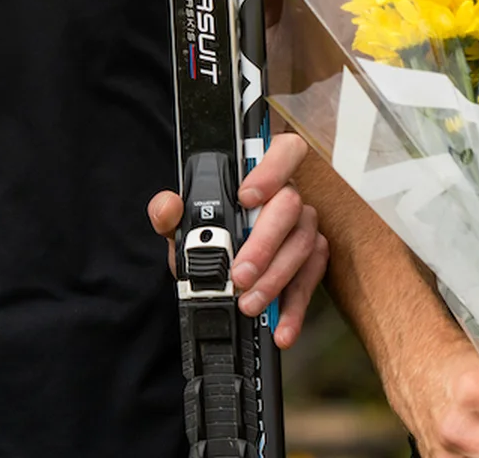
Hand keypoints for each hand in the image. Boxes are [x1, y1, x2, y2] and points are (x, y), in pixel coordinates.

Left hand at [143, 132, 331, 347]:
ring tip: (250, 304)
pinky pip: (310, 280)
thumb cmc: (206, 232)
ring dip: (276, 279)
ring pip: (303, 245)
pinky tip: (281, 328)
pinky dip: (294, 308)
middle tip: (240, 274)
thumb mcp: (181, 223)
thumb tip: (167, 207)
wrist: (217, 268)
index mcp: (259, 171)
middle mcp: (288, 194)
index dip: (271, 170)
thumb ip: (169, 211)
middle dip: (265, 243)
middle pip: (291, 206)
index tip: (247, 197)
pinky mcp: (311, 260)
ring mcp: (303, 226)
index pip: (283, 151)